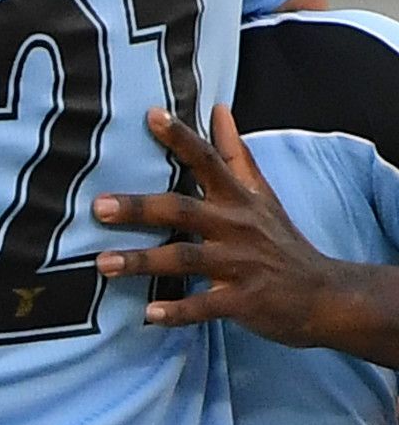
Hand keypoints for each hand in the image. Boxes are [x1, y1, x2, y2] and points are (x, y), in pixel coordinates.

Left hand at [94, 105, 341, 344]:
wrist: (327, 296)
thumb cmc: (282, 240)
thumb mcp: (262, 194)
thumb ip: (236, 154)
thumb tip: (219, 109)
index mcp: (238, 199)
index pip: (208, 160)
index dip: (181, 137)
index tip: (150, 115)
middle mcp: (236, 227)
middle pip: (183, 210)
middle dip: (140, 208)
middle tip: (98, 206)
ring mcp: (240, 264)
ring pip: (185, 259)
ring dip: (142, 261)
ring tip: (103, 263)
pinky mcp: (244, 300)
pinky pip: (205, 305)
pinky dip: (178, 311)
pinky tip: (148, 315)